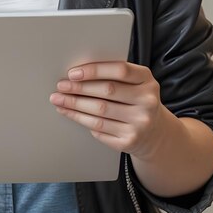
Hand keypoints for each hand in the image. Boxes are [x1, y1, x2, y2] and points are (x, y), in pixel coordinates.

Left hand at [49, 61, 164, 160]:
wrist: (154, 132)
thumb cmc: (135, 100)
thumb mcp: (134, 82)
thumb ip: (113, 74)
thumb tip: (77, 73)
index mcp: (147, 80)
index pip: (120, 71)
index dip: (94, 71)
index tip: (73, 73)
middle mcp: (147, 102)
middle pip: (107, 92)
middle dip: (79, 88)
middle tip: (61, 86)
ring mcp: (140, 123)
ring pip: (99, 112)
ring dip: (74, 105)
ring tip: (59, 100)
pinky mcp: (130, 141)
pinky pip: (99, 129)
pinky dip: (81, 119)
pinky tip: (70, 113)